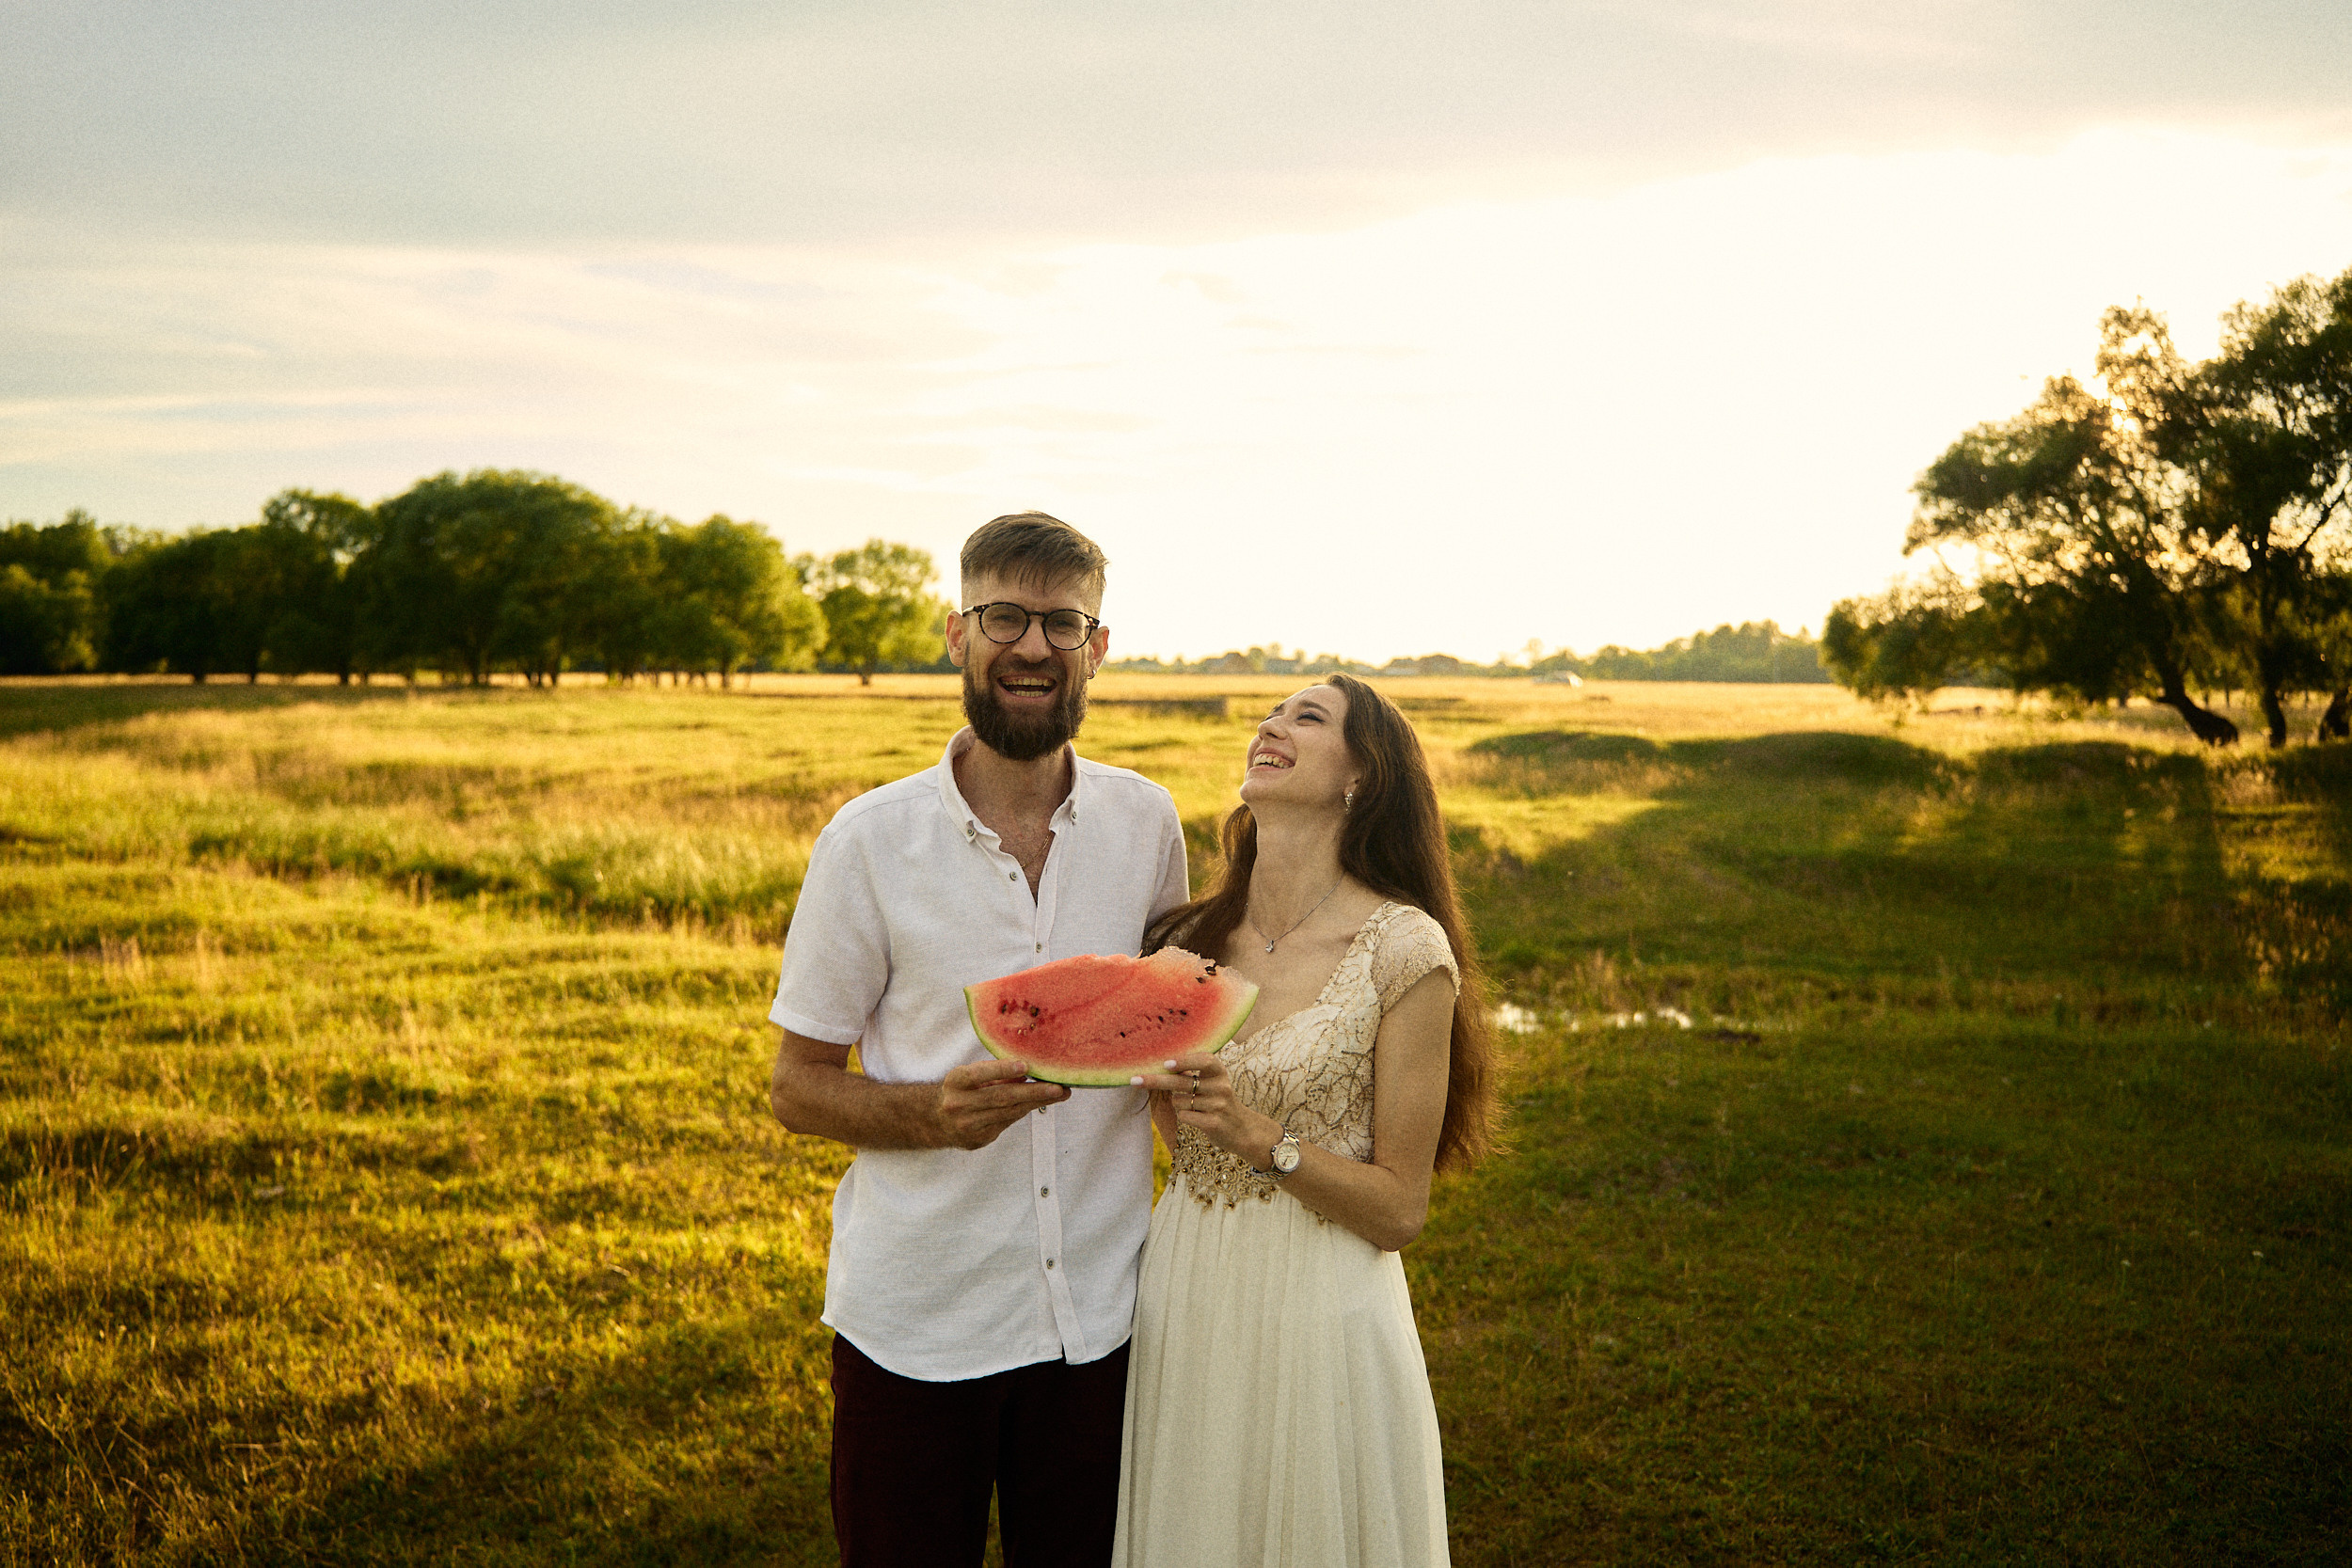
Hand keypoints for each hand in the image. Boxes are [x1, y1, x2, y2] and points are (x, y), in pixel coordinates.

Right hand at [934, 1059, 1070, 1149]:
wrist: (938, 1121)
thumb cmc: (962, 1090)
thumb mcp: (971, 1076)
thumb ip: (996, 1074)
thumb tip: (1027, 1071)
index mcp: (956, 1082)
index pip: (978, 1074)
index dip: (1002, 1070)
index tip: (1025, 1066)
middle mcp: (959, 1104)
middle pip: (1001, 1097)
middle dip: (1032, 1092)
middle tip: (1058, 1087)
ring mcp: (967, 1124)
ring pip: (1008, 1112)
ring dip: (1036, 1103)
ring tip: (1060, 1094)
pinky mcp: (978, 1139)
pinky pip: (1006, 1123)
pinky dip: (1023, 1111)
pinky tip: (1040, 1104)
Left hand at [1137, 1051, 1278, 1167]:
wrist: (1241, 1128)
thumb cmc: (1217, 1100)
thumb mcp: (1211, 1081)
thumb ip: (1190, 1072)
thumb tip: (1158, 1065)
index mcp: (1218, 1071)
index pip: (1204, 1060)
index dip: (1185, 1061)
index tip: (1166, 1063)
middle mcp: (1221, 1086)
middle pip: (1182, 1082)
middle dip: (1156, 1081)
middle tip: (1135, 1080)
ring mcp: (1219, 1105)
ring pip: (1179, 1101)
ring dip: (1178, 1104)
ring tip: (1193, 1106)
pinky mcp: (1215, 1123)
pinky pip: (1185, 1116)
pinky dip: (1184, 1116)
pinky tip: (1196, 1117)